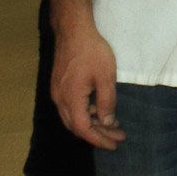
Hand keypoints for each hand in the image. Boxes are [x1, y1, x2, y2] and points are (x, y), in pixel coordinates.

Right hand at [51, 22, 123, 149]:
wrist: (73, 31)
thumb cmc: (92, 52)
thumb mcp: (106, 76)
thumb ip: (107, 101)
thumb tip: (108, 123)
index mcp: (70, 99)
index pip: (84, 129)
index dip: (99, 139)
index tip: (115, 144)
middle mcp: (60, 100)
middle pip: (77, 127)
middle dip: (98, 135)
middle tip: (119, 137)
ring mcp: (57, 93)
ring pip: (73, 118)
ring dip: (93, 125)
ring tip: (114, 126)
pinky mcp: (60, 86)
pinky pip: (71, 108)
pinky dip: (86, 114)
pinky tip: (101, 111)